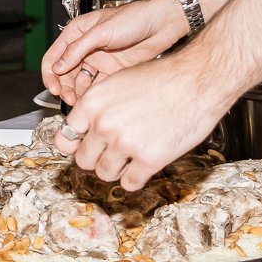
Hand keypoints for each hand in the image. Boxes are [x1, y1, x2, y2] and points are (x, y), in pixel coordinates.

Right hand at [42, 0, 186, 103]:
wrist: (163, 23)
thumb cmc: (134, 17)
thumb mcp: (101, 31)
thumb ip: (78, 49)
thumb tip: (58, 67)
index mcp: (77, 33)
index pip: (54, 56)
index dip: (50, 73)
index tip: (53, 87)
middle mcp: (86, 48)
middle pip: (65, 73)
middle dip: (64, 86)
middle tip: (68, 99)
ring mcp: (99, 60)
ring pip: (80, 81)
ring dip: (77, 92)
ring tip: (80, 102)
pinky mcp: (113, 70)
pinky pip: (98, 86)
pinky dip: (93, 94)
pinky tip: (94, 100)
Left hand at [52, 52, 235, 188]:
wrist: (198, 80)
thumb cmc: (163, 78)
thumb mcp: (118, 83)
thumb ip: (97, 108)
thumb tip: (82, 130)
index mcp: (92, 103)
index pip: (64, 139)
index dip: (75, 145)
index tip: (84, 146)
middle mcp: (103, 124)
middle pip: (84, 161)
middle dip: (97, 158)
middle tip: (113, 152)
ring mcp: (125, 144)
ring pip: (105, 174)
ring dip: (117, 169)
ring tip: (132, 155)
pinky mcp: (148, 160)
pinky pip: (129, 183)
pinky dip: (136, 178)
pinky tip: (145, 164)